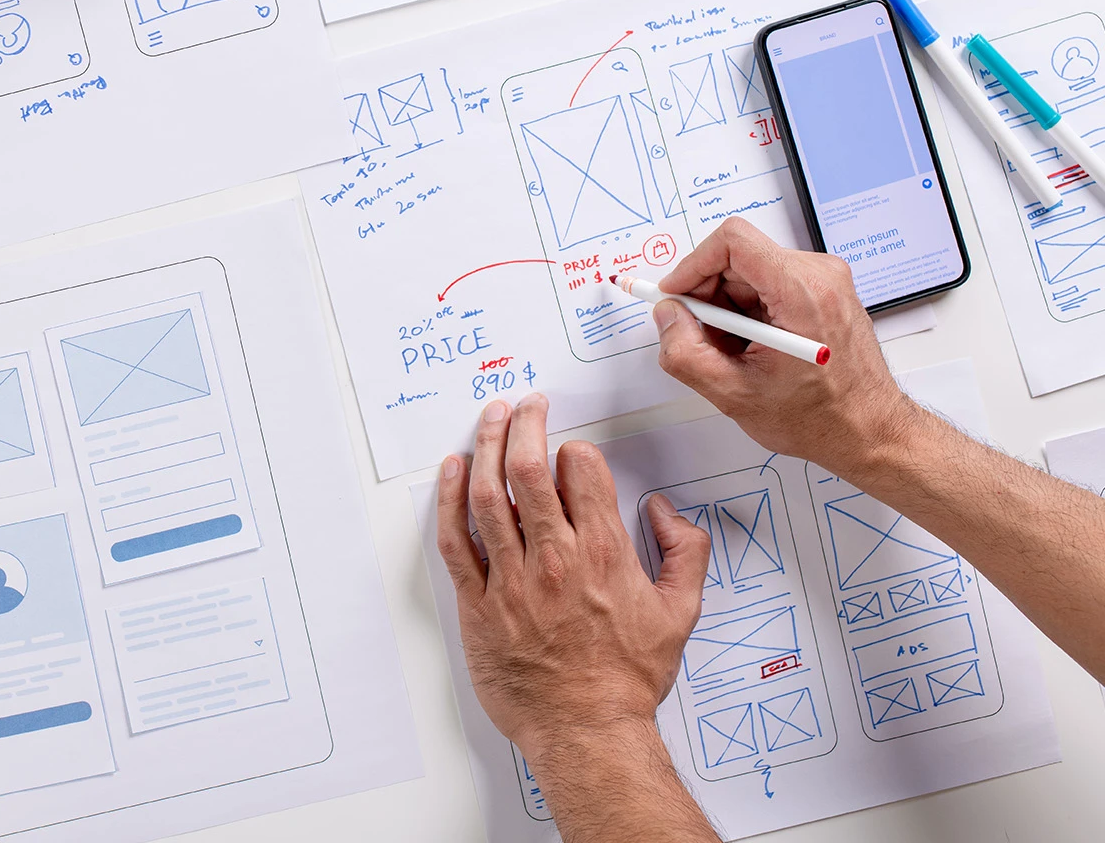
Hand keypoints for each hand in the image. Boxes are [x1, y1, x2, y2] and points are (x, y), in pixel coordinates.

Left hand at [436, 394, 708, 762]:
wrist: (586, 730)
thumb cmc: (627, 678)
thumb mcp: (680, 614)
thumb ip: (685, 554)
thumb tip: (665, 511)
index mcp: (604, 554)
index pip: (581, 472)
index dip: (573, 450)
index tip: (568, 449)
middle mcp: (556, 558)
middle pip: (529, 468)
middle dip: (525, 424)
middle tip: (524, 404)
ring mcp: (512, 579)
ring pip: (489, 494)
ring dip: (486, 446)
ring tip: (489, 418)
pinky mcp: (479, 603)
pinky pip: (457, 540)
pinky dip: (450, 499)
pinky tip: (453, 470)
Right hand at [653, 217, 920, 467]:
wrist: (869, 432)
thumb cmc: (820, 418)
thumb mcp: (734, 394)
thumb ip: (685, 352)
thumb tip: (667, 316)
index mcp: (802, 292)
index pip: (733, 241)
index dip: (692, 265)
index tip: (675, 295)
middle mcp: (820, 276)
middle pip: (738, 257)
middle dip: (708, 295)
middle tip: (701, 336)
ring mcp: (825, 281)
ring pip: (750, 272)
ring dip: (727, 308)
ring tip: (734, 352)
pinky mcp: (824, 291)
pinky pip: (768, 284)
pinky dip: (748, 311)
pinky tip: (752, 348)